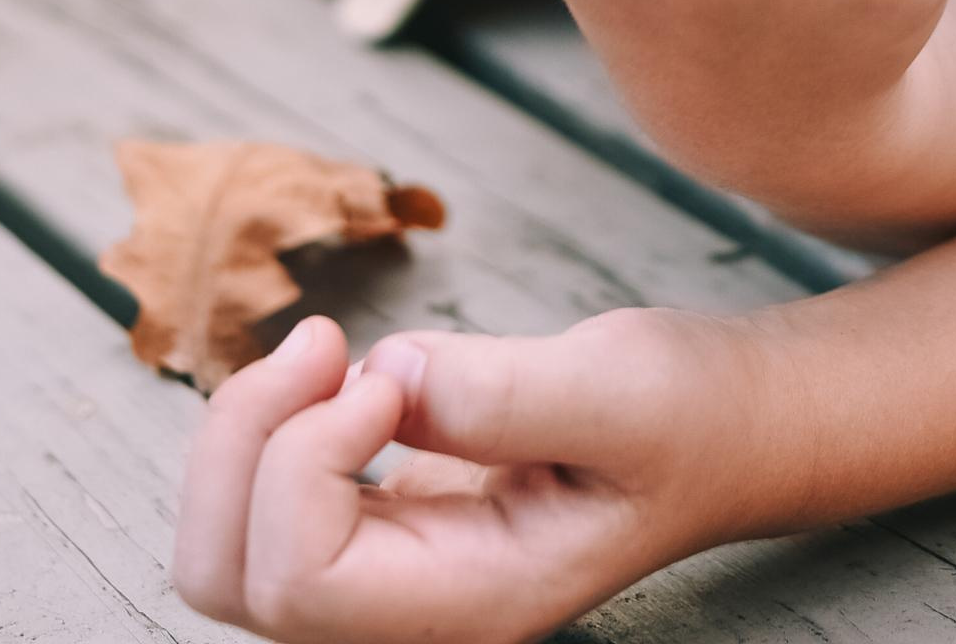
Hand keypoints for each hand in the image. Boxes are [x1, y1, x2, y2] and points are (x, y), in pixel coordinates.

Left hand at [171, 307, 756, 641]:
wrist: (727, 425)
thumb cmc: (691, 417)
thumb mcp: (622, 390)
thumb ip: (504, 393)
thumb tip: (385, 373)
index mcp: (471, 609)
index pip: (300, 580)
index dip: (305, 458)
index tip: (387, 374)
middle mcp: (412, 612)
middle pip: (230, 577)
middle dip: (242, 444)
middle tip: (328, 345)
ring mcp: (389, 574)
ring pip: (227, 543)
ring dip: (246, 428)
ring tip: (329, 350)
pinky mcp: (380, 521)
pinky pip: (265, 497)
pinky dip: (271, 420)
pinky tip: (343, 371)